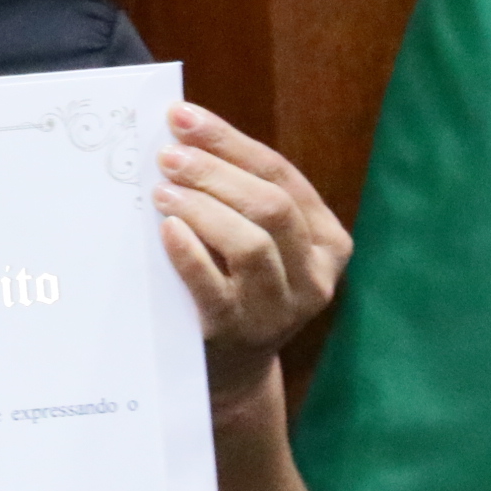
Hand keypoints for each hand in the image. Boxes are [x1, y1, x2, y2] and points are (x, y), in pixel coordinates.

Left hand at [151, 104, 351, 399]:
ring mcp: (280, 309)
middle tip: (168, 155)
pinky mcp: (239, 334)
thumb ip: (236, 195)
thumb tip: (182, 133)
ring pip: (251, 243)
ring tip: (162, 190)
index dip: (229, 142)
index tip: (182, 117)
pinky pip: (214, 286)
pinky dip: (189, 252)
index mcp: (328, 242)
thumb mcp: (254, 242)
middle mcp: (314, 276)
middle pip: (270, 206)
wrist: (229, 374)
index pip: (281, 176)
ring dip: (202, 207)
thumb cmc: (235, 287)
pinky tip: (167, 229)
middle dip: (215, 172)